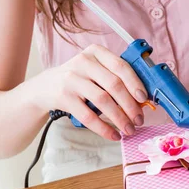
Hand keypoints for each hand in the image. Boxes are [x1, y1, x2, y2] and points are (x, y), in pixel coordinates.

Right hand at [32, 44, 146, 140]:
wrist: (44, 88)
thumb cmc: (78, 79)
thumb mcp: (94, 70)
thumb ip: (114, 77)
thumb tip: (142, 99)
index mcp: (96, 52)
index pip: (121, 66)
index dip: (135, 83)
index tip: (144, 99)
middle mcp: (83, 62)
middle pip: (114, 84)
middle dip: (130, 105)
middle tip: (139, 120)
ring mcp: (71, 78)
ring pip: (103, 100)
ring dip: (119, 118)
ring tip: (128, 129)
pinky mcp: (63, 96)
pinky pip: (88, 115)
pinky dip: (103, 128)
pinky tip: (113, 135)